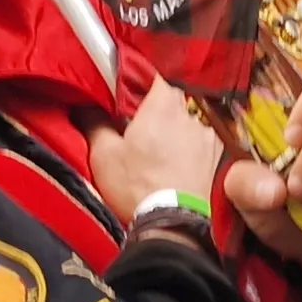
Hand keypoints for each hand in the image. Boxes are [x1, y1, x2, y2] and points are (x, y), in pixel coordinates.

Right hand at [85, 76, 223, 218]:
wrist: (171, 223)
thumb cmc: (136, 186)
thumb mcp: (104, 154)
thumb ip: (95, 123)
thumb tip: (87, 107)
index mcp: (163, 106)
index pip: (155, 77)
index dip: (140, 84)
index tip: (128, 95)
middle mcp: (189, 115)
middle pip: (172, 100)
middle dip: (157, 110)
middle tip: (138, 127)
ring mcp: (206, 137)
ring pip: (187, 123)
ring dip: (174, 131)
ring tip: (158, 152)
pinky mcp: (215, 159)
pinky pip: (199, 144)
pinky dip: (189, 149)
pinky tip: (174, 166)